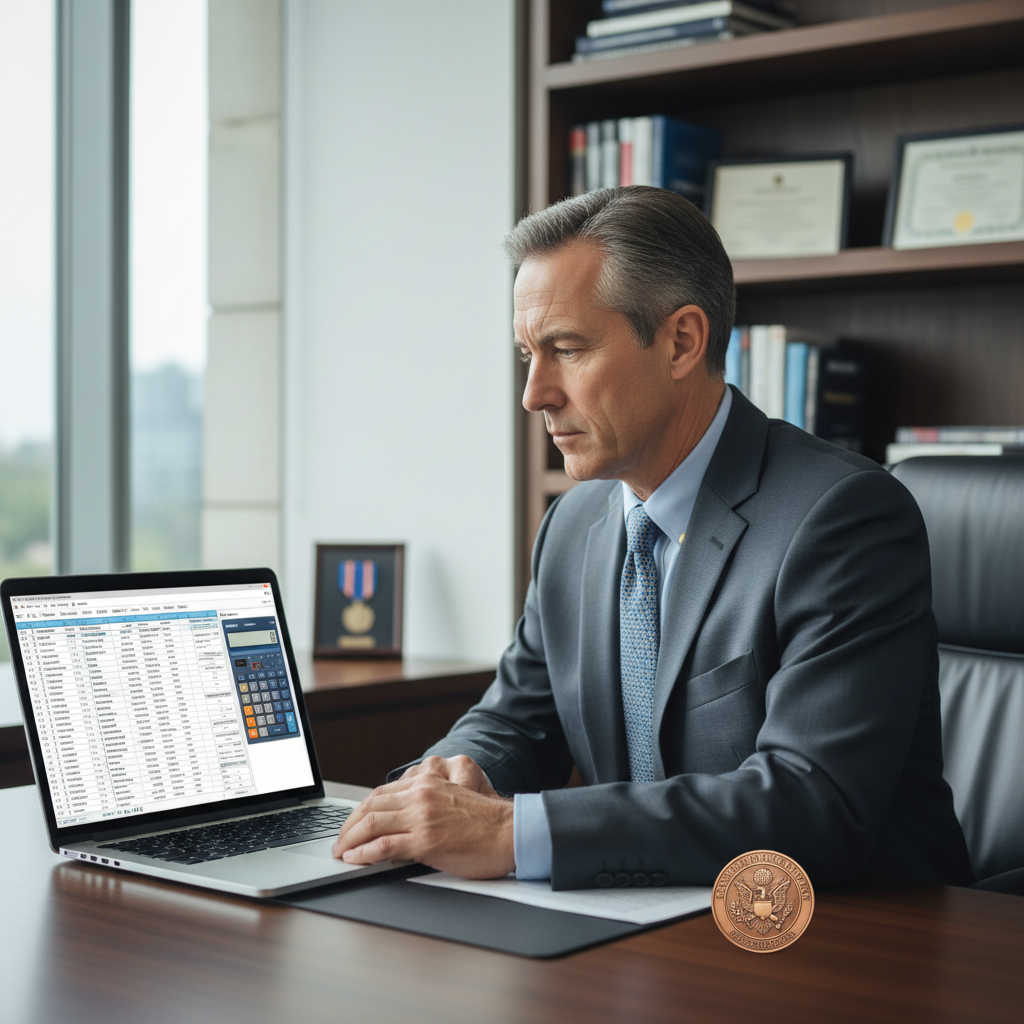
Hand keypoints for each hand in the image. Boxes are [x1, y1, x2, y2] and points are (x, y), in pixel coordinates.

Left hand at [332, 756, 514, 878]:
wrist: (510, 832)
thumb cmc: (486, 823)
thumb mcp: (450, 802)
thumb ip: (425, 806)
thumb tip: (399, 824)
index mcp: (427, 783)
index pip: (380, 794)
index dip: (359, 811)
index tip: (350, 825)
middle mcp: (421, 795)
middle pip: (370, 807)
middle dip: (348, 827)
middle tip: (339, 842)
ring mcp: (422, 817)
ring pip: (371, 825)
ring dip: (350, 841)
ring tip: (341, 853)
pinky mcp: (426, 841)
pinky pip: (384, 846)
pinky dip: (364, 854)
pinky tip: (356, 860)